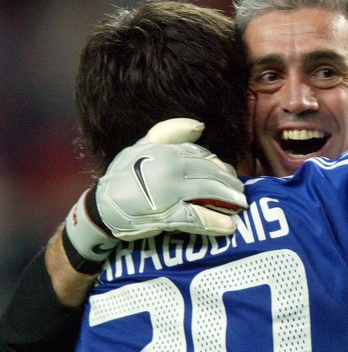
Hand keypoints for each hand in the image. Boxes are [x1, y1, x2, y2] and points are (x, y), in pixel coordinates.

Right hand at [97, 138, 246, 239]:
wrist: (102, 208)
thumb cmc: (125, 175)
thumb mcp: (142, 146)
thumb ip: (169, 133)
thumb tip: (199, 125)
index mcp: (166, 150)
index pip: (203, 155)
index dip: (219, 165)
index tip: (229, 174)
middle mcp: (170, 167)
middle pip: (210, 173)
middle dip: (229, 183)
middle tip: (241, 193)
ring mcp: (169, 191)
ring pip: (209, 192)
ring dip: (229, 200)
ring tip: (241, 206)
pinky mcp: (166, 215)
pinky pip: (198, 217)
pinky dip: (216, 222)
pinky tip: (230, 226)